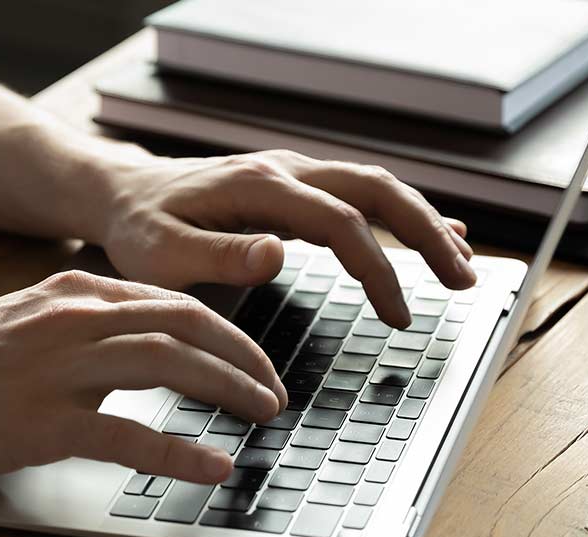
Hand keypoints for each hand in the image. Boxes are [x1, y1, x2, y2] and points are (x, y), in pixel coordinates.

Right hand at [0, 271, 286, 483]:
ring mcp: (59, 370)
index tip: (254, 360)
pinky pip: (130, 435)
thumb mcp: (23, 325)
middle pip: (188, 324)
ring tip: (263, 417)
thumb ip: (81, 328)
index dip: (228, 331)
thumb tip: (141, 346)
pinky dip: (181, 452)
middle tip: (274, 392)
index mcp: (72, 295)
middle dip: (245, 357)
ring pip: (171, 365)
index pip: (173, 302)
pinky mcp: (42, 423)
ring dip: (229, 390)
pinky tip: (214, 467)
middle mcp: (73, 321)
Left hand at [94, 149, 474, 328]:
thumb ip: (219, 256)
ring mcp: (294, 174)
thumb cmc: (139, 231)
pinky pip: (361, 195)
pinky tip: (439, 233)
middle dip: (428, 234)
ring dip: (424, 223)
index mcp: (258, 187)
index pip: (340, 223)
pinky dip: (403, 214)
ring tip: (463, 266)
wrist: (122, 194)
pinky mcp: (295, 187)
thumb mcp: (162, 255)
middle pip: (378, 190)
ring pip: (377, 187)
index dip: (378, 268)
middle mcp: (285, 169)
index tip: (399, 315)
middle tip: (465, 281)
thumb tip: (277, 253)